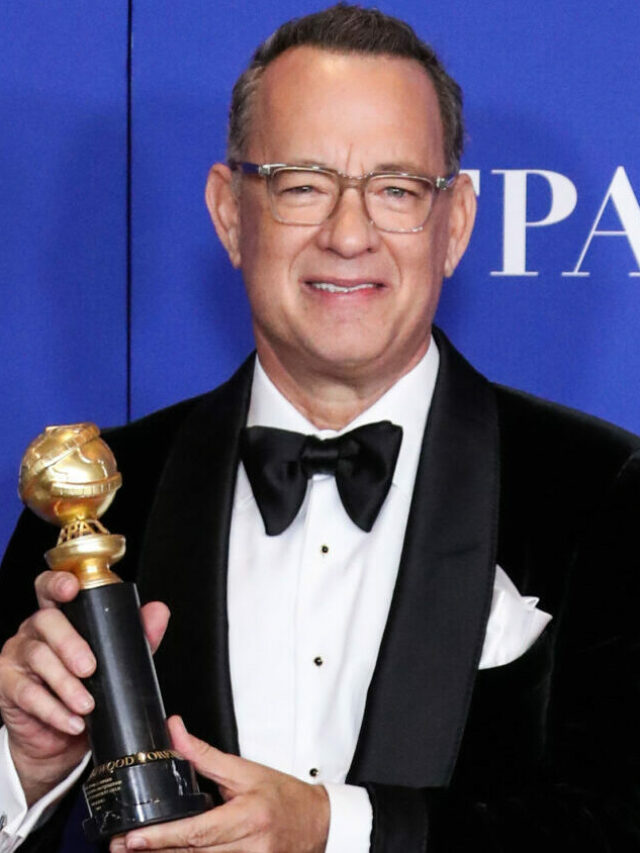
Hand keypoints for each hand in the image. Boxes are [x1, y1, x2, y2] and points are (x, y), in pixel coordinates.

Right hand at [0, 570, 168, 804]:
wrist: (60, 738)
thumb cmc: (86, 689)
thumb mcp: (115, 661)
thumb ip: (137, 636)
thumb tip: (158, 611)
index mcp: (61, 616)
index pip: (52, 588)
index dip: (58, 583)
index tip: (72, 589)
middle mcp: (35, 631)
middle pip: (46, 620)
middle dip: (70, 643)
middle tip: (90, 668)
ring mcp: (18, 657)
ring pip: (38, 658)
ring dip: (66, 684)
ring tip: (87, 704)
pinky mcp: (8, 686)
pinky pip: (27, 694)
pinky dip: (54, 710)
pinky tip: (72, 721)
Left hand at [110, 716, 329, 852]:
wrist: (317, 823)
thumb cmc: (284, 796)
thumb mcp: (246, 770)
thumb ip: (206, 756)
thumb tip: (175, 731)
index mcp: (248, 816)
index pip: (197, 831)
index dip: (162, 837)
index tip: (133, 837)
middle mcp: (249, 846)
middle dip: (153, 850)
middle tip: (119, 846)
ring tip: (135, 852)